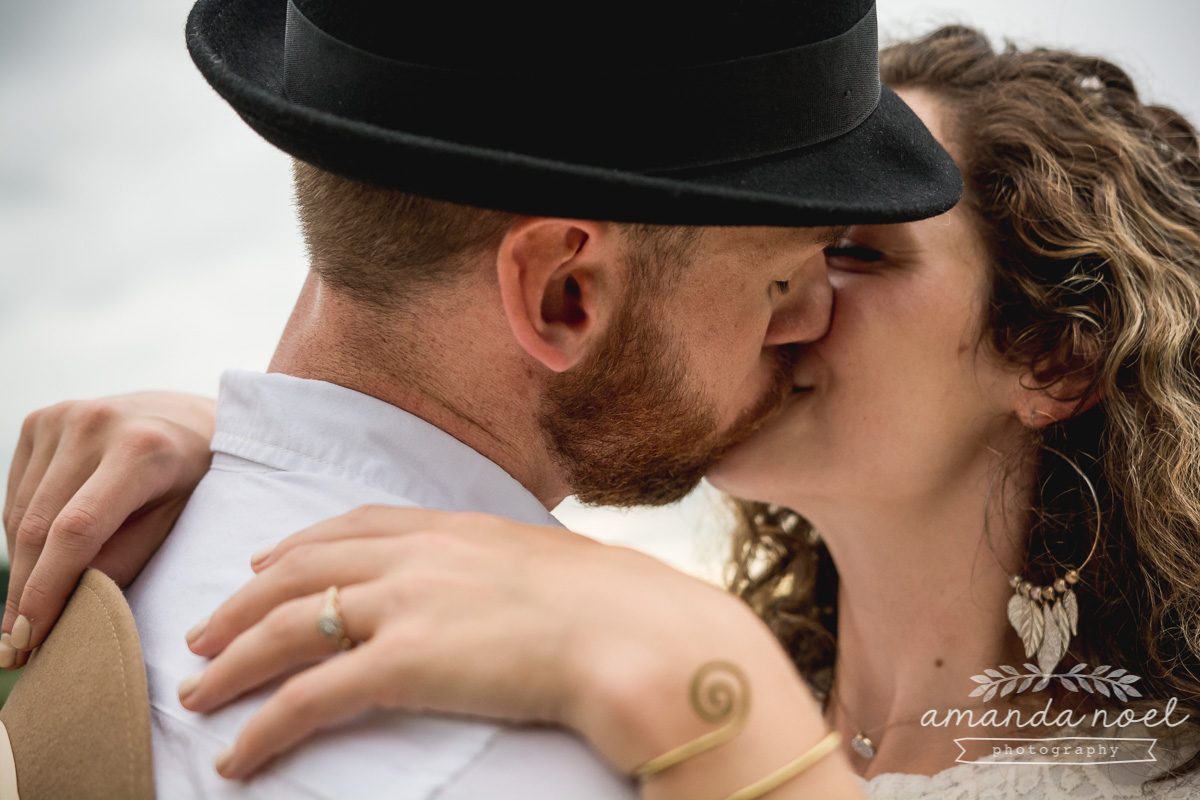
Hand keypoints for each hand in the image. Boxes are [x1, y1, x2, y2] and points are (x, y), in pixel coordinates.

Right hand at [2, 392, 215, 665]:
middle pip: (39, 526)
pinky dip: (21, 535)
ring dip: (21, 569)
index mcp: (141, 449)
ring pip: (19, 514)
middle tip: (16, 649)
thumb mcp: (178, 520)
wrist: (189, 417)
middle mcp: (94, 425)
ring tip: (27, 615)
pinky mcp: (40, 420)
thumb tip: (71, 607)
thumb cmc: (193, 477)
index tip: (29, 638)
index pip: (77, 530)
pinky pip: (15, 494)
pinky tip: (38, 563)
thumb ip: (126, 558)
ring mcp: (62, 417)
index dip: (47, 588)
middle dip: (25, 592)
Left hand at [181, 507, 859, 798]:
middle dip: (241, 601)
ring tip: (196, 692)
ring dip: (231, 661)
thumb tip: (513, 589)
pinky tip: (237, 757)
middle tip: (204, 631)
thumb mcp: (551, 564)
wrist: (636, 633)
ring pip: (287, 627)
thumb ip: (510, 568)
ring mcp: (405, 604)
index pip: (354, 526)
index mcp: (453, 528)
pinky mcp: (402, 663)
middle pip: (300, 569)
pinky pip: (307, 698)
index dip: (298, 545)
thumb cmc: (612, 606)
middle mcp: (417, 556)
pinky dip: (262, 727)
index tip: (265, 562)